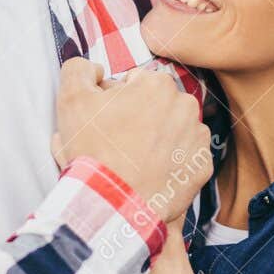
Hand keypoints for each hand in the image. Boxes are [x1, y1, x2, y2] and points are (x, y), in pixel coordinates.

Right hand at [51, 58, 211, 221]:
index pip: (133, 84)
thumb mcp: (71, 99)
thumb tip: (95, 69)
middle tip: (116, 142)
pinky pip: (184, 158)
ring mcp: (197, 138)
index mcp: (157, 84)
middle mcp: (186, 106)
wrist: (114, 205)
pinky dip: (169, 164)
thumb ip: (79, 69)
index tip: (106, 122)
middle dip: (138, 118)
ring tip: (132, 160)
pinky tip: (149, 173)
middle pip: (156, 105)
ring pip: (172, 130)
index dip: (115, 101)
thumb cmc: (94, 152)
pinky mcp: (201, 168)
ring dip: (155, 139)